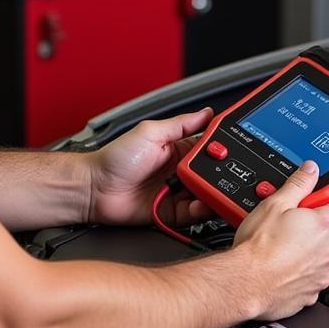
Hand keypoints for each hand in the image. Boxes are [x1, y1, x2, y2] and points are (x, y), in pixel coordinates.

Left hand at [85, 108, 214, 226]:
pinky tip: (200, 204)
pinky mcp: (172, 213)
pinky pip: (193, 215)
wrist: (95, 188)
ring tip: (213, 189)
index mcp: (177, 150)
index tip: (233, 151)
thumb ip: (180, 124)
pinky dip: (200, 211)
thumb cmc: (115, 158)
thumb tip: (206, 112)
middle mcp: (180, 172)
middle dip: (220, 175)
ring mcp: (177, 193)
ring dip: (212, 193)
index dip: (222, 151)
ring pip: (205, 195)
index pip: (209, 149)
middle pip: (212, 175)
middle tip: (225, 173)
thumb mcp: (150, 132)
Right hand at [232, 160, 328, 319]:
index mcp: (325, 225)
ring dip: (306, 248)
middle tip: (290, 222)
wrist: (247, 282)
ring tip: (281, 245)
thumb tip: (310, 170)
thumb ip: (298, 184)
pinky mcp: (313, 292)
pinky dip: (299, 269)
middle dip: (314, 225)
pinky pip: (311, 275)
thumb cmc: (259, 246)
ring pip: (320, 254)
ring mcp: (323, 273)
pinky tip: (281, 264)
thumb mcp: (275, 204)